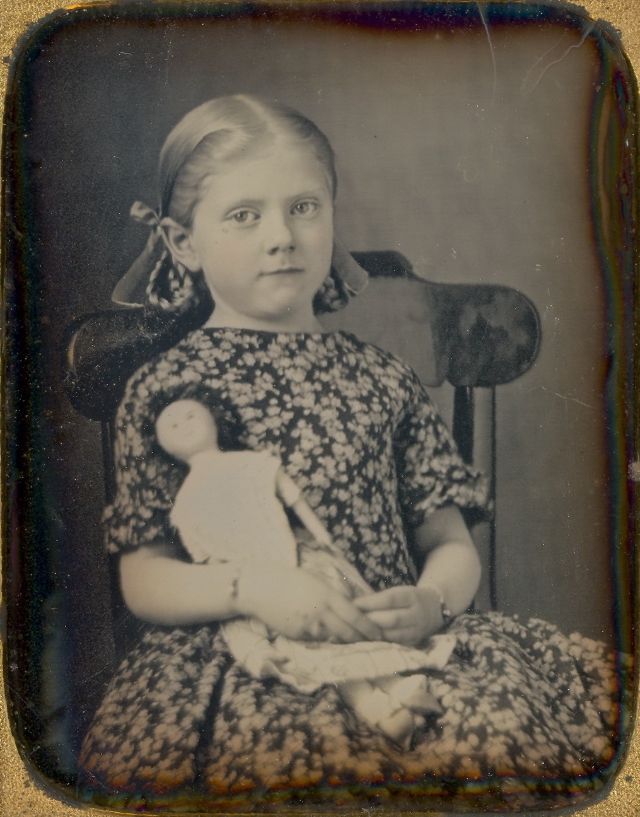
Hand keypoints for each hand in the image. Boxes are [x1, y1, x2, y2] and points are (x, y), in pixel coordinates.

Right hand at [237, 564, 383, 642]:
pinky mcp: (298, 635)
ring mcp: (309, 625)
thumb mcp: (316, 580)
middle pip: (348, 631)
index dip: (370, 626)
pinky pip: (317, 640)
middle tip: (376, 645)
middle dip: (363, 639)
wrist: (259, 589)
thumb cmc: (289, 579)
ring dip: (346, 643)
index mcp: (327, 595)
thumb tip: (351, 603)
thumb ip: (333, 593)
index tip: (380, 633)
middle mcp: (320, 612)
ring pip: (334, 639)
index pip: (355, 615)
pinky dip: (326, 641)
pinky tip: (333, 643)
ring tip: (359, 646)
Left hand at [353, 585, 443, 645]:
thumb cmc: (408, 598)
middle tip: (352, 621)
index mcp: (412, 596)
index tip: (354, 604)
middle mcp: (417, 614)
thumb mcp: (398, 592)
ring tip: (357, 632)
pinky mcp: (413, 643)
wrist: (435, 609)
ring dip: (373, 634)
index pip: (390, 599)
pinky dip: (379, 643)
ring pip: (393, 635)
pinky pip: (394, 644)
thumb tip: (352, 603)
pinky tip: (367, 640)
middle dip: (370, 620)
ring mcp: (417, 631)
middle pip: (392, 619)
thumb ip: (379, 598)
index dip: (371, 602)